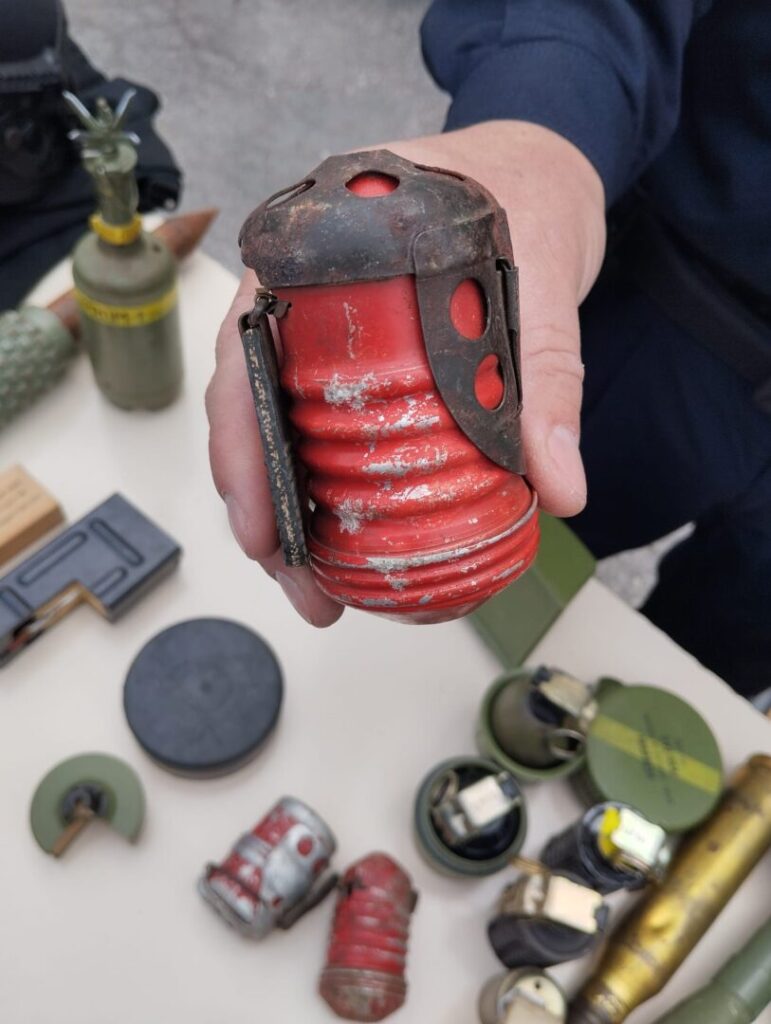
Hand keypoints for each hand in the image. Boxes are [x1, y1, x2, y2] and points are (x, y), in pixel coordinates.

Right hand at [206, 121, 605, 624]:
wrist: (539, 164)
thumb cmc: (522, 194)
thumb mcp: (541, 275)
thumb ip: (548, 377)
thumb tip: (559, 487)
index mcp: (316, 250)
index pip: (247, 350)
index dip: (239, 445)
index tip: (259, 524)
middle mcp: (300, 292)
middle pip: (250, 407)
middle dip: (260, 505)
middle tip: (298, 586)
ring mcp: (323, 327)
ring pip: (278, 425)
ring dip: (288, 510)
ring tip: (316, 586)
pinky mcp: (356, 357)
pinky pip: (322, 423)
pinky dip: (325, 483)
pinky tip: (346, 537)